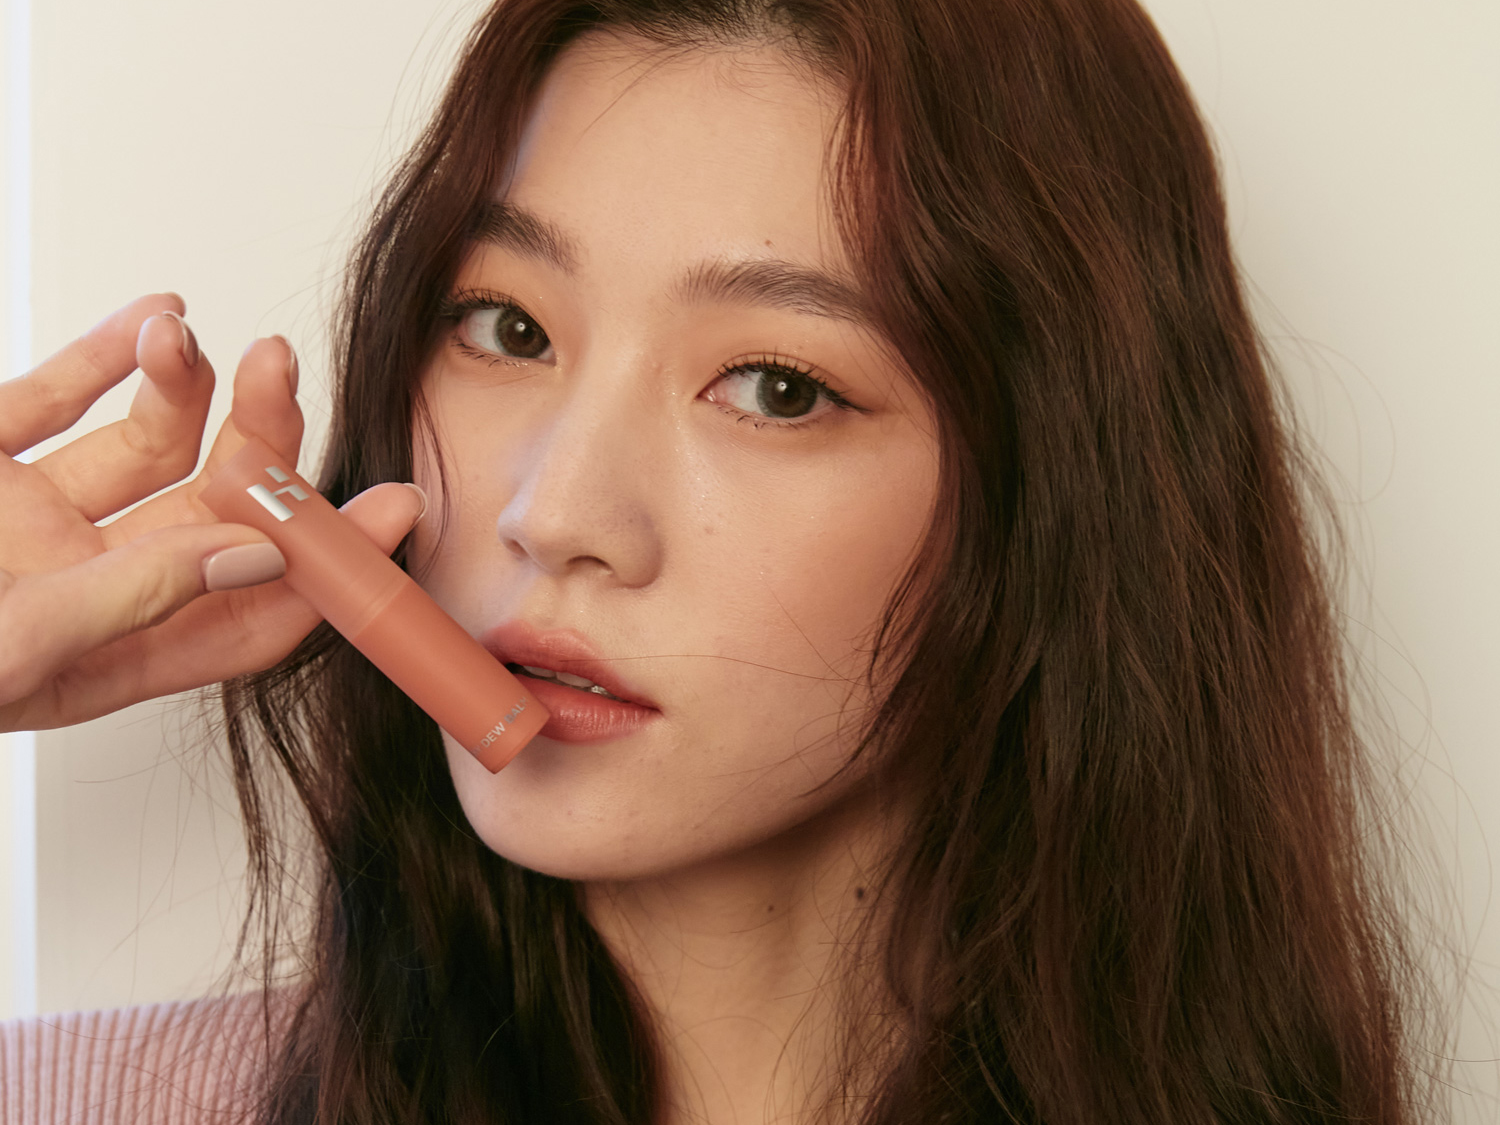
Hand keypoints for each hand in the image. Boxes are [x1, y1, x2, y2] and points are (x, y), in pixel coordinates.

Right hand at [0, 293, 424, 731]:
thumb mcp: (15, 641)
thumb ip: (136, 599)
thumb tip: (257, 560)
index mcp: (112, 653)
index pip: (254, 617)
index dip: (331, 568)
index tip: (397, 511)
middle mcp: (90, 585)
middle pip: (216, 515)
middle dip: (259, 445)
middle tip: (287, 374)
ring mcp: (36, 520)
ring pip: (145, 448)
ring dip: (179, 386)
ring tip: (189, 334)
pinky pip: (57, 404)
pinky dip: (102, 359)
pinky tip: (152, 319)